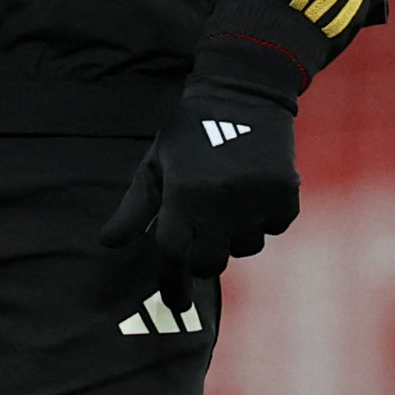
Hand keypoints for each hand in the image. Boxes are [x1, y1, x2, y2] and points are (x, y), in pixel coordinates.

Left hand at [98, 73, 299, 309]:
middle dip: (202, 258)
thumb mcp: (156, 165)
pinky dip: (263, 218)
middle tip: (202, 230)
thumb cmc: (190, 132)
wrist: (243, 92)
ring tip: (229, 197)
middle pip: (210, 263)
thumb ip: (134, 209)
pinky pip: (273, 228)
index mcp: (183, 194)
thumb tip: (108, 244)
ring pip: (245, 248)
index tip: (175, 301)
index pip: (173, 256)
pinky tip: (253, 188)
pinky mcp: (285, 195)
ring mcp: (256, 200)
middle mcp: (220, 202)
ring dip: (235, 234)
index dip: (171, 285)